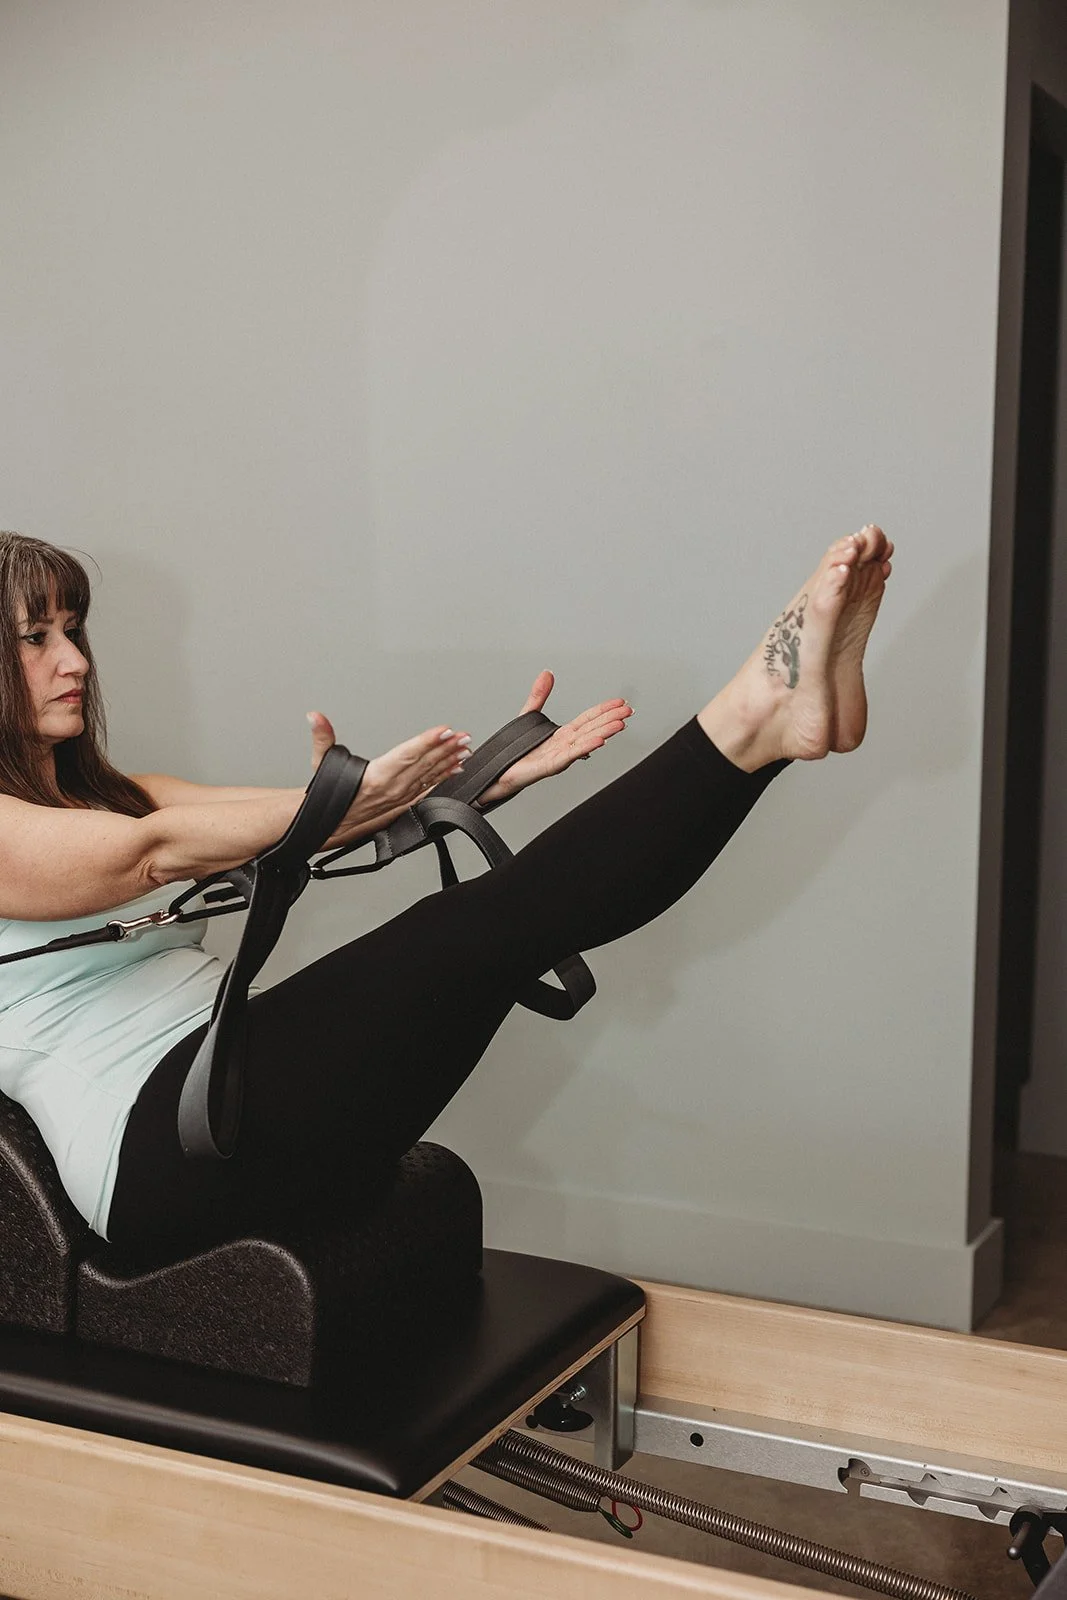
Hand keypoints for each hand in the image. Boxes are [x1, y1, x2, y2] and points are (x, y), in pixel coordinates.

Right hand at [306, 712, 470, 844]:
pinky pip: (428, 788)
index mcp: (376, 776)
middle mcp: (392, 788)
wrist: (329, 824)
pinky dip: (444, 777)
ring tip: (465, 748)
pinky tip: (456, 769)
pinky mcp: (404, 802)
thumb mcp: (321, 762)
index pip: (406, 754)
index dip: (427, 741)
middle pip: (424, 763)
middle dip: (446, 748)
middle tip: (464, 736)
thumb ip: (322, 737)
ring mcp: (401, 797)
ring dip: (449, 761)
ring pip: (429, 775)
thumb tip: (315, 717)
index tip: (444, 731)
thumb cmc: (328, 796)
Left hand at [476, 671, 631, 805]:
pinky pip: (570, 755)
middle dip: (611, 719)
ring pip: (585, 742)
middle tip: (629, 711)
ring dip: (604, 732)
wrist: (497, 772)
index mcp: (562, 735)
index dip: (604, 710)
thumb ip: (539, 695)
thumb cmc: (514, 751)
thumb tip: (547, 674)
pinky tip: (599, 740)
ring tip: (620, 724)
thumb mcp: (528, 715)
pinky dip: (586, 747)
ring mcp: (559, 756)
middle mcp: (564, 745)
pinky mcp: (549, 766)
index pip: (588, 719)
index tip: (620, 702)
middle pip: (591, 729)